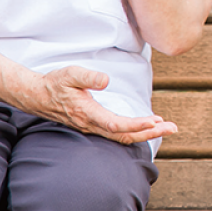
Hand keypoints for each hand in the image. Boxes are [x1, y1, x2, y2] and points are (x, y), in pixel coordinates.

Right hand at [30, 65, 176, 144]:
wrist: (38, 96)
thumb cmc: (56, 83)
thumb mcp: (70, 74)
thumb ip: (88, 77)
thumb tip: (106, 80)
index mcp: (88, 113)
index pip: (116, 124)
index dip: (136, 125)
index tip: (155, 121)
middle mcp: (92, 125)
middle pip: (125, 135)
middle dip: (150, 133)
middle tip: (173, 127)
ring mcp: (93, 128)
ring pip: (122, 137)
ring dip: (146, 134)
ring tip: (167, 127)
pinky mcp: (94, 126)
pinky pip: (118, 134)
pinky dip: (135, 132)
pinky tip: (147, 127)